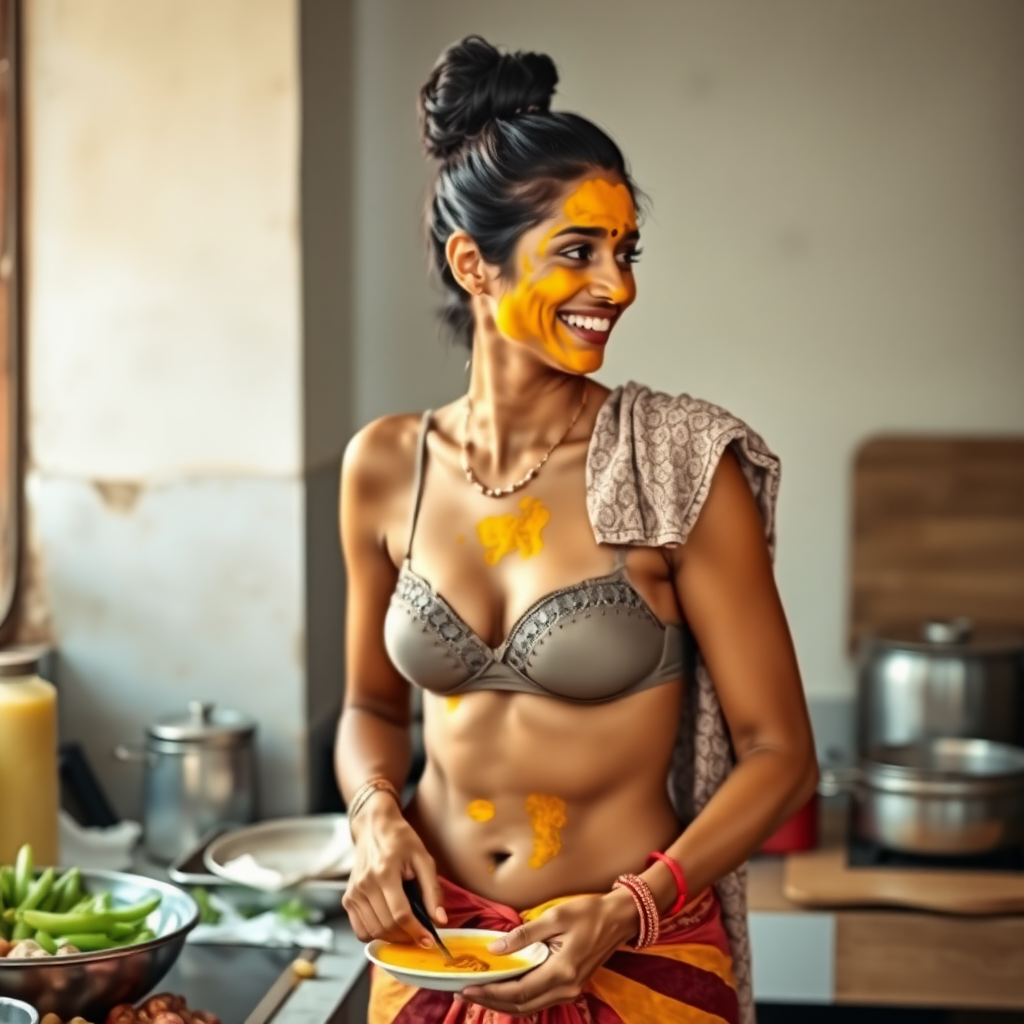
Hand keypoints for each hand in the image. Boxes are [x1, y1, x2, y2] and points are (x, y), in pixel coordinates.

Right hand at [342, 796, 446, 945]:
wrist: (374, 828)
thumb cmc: (401, 840)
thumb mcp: (423, 858)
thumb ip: (432, 890)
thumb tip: (440, 920)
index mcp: (385, 872)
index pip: (400, 914)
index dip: (416, 931)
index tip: (429, 941)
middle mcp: (365, 885)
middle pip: (386, 926)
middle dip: (407, 937)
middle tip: (421, 936)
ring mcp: (353, 893)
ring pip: (373, 931)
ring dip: (392, 939)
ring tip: (407, 932)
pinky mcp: (348, 899)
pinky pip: (360, 930)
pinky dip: (375, 935)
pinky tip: (389, 927)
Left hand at [457, 889, 636, 1016]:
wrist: (619, 919)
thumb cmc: (589, 913)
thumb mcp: (555, 917)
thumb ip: (524, 935)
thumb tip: (495, 949)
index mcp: (561, 971)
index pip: (518, 991)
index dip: (491, 992)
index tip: (468, 988)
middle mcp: (566, 988)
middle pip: (522, 1005)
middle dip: (491, 1001)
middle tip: (466, 993)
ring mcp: (570, 991)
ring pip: (530, 1007)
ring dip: (504, 1003)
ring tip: (481, 993)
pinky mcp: (571, 987)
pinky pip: (540, 1000)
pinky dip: (520, 999)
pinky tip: (505, 990)